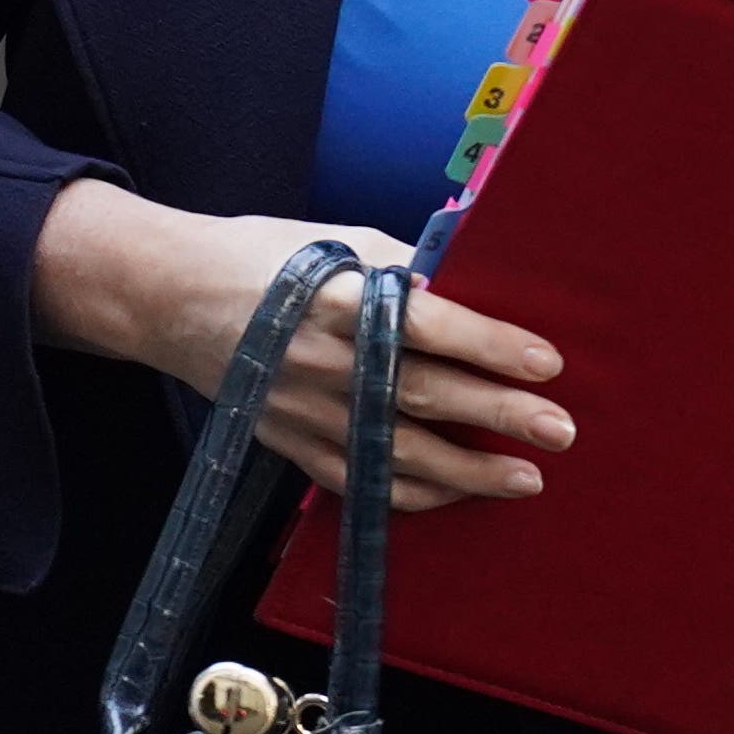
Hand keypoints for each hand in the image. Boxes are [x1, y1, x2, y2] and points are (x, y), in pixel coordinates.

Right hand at [29, 182, 571, 511]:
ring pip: (398, 452)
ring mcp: (307, 411)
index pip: (428, 324)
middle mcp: (325, 361)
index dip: (490, 344)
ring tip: (527, 478)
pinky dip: (413, 492)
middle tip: (560, 430)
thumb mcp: (340, 240)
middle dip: (498, 415)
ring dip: (469, 470)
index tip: (546, 362)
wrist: (173, 298)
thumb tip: (474, 289)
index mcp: (341, 298)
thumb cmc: (267, 259)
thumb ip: (406, 268)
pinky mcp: (293, 443)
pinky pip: (361, 480)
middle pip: (424, 394)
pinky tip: (459, 492)